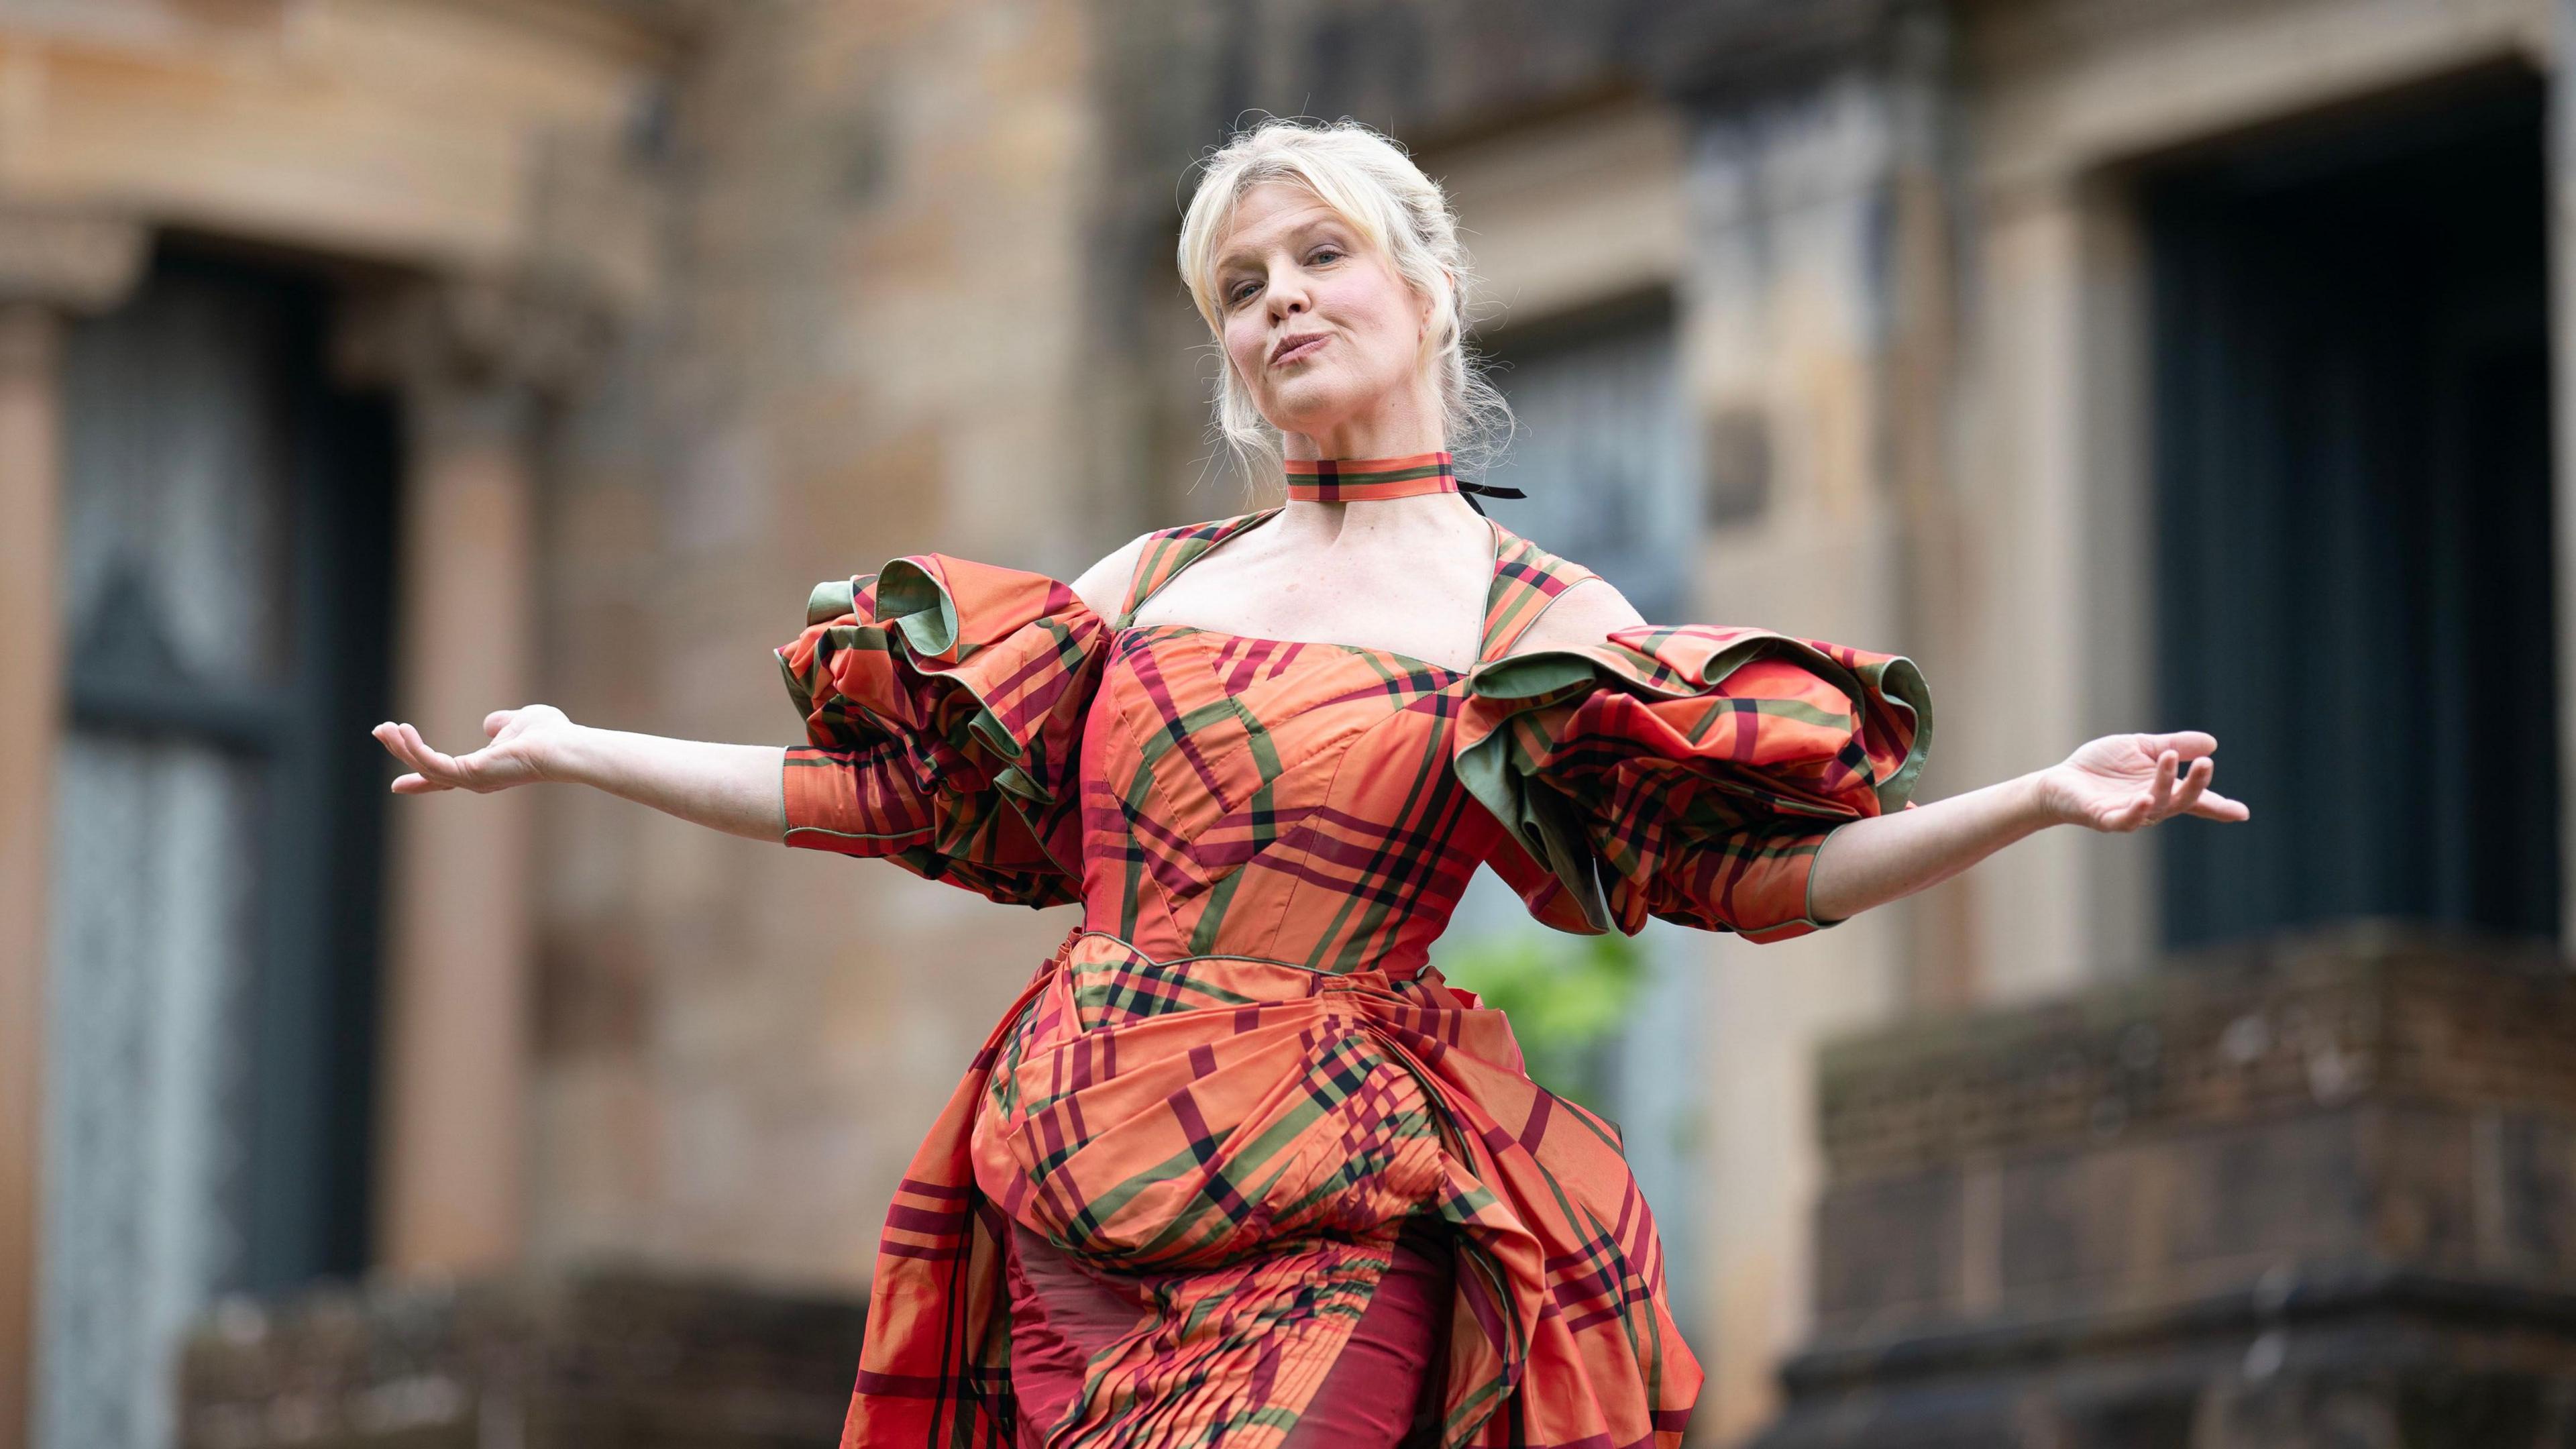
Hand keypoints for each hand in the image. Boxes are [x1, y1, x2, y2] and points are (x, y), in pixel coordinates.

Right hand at [371, 706, 574, 794]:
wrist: (564, 747)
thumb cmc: (550, 736)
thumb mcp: (519, 723)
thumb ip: (502, 725)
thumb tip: (489, 725)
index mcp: (485, 770)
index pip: (446, 776)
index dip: (422, 779)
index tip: (397, 785)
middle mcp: (476, 780)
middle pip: (429, 771)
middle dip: (403, 752)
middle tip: (381, 731)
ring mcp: (473, 780)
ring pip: (425, 766)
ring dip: (403, 746)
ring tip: (384, 728)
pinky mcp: (471, 773)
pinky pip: (432, 764)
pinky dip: (414, 748)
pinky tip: (401, 731)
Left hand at [2034, 730, 2249, 830]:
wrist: (2061, 780)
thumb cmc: (2102, 766)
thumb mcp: (2141, 747)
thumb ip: (2174, 745)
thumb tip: (2212, 742)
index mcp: (2164, 789)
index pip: (2196, 800)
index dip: (2219, 807)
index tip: (2242, 813)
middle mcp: (2152, 805)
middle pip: (2182, 801)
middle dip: (2196, 784)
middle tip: (2206, 763)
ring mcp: (2130, 814)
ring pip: (2157, 806)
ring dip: (2164, 783)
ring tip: (2168, 758)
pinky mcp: (2105, 819)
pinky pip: (2125, 820)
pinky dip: (2136, 812)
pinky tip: (2144, 799)